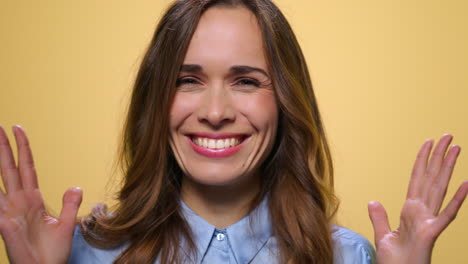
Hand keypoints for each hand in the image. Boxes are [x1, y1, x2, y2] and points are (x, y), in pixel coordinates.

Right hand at [0, 125, 81, 263]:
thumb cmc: (52, 253)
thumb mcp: (67, 225)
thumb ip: (70, 204)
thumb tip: (75, 186)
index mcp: (33, 199)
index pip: (26, 167)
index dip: (23, 148)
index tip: (18, 129)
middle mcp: (18, 202)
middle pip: (9, 169)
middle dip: (3, 147)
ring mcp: (9, 212)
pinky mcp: (5, 225)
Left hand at [368, 134, 467, 263]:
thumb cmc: (394, 262)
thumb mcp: (383, 236)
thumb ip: (379, 217)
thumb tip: (374, 201)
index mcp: (410, 211)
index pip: (417, 179)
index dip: (422, 161)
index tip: (428, 143)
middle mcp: (421, 212)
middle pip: (431, 178)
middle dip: (438, 156)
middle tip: (448, 135)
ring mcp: (428, 221)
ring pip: (439, 189)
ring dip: (447, 168)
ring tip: (456, 148)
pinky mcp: (432, 233)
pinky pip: (446, 214)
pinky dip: (457, 200)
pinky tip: (466, 183)